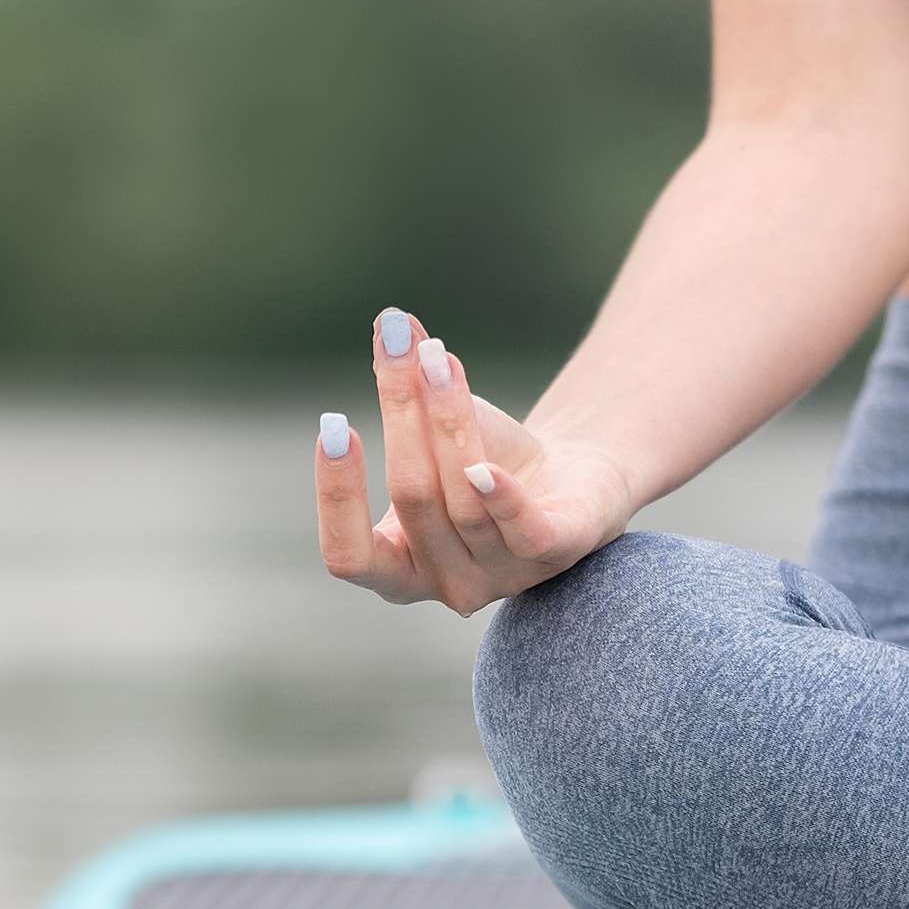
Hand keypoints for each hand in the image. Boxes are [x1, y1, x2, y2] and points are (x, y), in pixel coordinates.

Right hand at [314, 307, 633, 614]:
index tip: (333, 424)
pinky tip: (485, 467)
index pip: (349, 555)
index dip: (337, 496)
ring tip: (441, 358)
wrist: (575, 479)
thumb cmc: (491, 462)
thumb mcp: (441, 430)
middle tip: (395, 345)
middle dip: (402, 417)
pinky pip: (521, 531)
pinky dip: (500, 497)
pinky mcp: (556, 554)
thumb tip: (390, 324)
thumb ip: (411, 388)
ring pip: (463, 500)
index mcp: (401, 571)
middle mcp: (448, 584)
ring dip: (448, 421)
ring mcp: (504, 576)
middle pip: (412, 498)